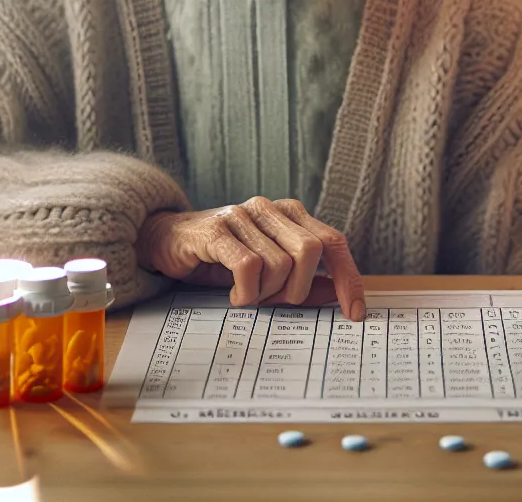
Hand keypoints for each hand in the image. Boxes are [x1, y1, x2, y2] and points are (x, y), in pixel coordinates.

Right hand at [135, 197, 366, 318]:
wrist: (166, 242)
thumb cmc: (222, 259)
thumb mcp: (268, 273)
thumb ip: (303, 281)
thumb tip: (337, 295)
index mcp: (291, 214)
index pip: (333, 242)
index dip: (348, 277)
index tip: (355, 312)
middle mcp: (271, 208)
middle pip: (310, 252)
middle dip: (296, 290)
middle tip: (273, 301)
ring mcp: (244, 215)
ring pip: (279, 264)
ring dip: (265, 294)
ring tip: (247, 295)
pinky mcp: (217, 229)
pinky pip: (248, 266)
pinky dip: (246, 291)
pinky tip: (235, 295)